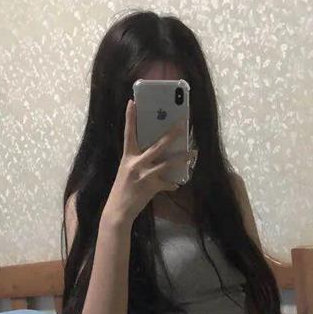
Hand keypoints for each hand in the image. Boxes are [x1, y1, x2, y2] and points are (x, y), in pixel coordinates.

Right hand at [104, 99, 191, 224]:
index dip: (130, 118)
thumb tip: (157, 154)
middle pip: (157, 145)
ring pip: (168, 163)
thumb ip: (139, 162)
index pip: (129, 133)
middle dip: (172, 134)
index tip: (132, 103)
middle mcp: (135, 163)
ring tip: (194, 153)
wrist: (118, 211)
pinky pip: (167, 183)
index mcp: (127, 157)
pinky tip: (177, 184)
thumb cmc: (123, 190)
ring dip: (183, 158)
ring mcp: (144, 175)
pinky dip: (173, 183)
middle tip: (182, 123)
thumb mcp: (127, 172)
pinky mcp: (151, 187)